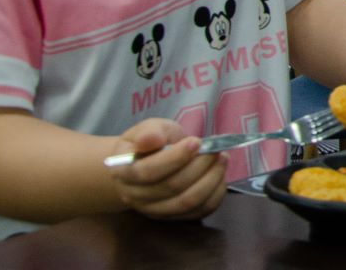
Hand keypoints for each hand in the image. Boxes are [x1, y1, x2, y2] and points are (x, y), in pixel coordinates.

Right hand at [107, 119, 226, 220]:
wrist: (150, 162)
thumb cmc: (152, 142)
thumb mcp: (149, 128)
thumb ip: (150, 132)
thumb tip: (151, 139)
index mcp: (123, 172)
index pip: (148, 171)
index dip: (175, 157)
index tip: (196, 141)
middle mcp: (134, 196)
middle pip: (171, 187)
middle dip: (199, 166)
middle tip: (215, 149)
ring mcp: (153, 210)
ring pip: (186, 202)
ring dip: (210, 180)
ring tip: (222, 159)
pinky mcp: (173, 216)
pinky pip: (198, 212)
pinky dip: (215, 194)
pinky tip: (220, 176)